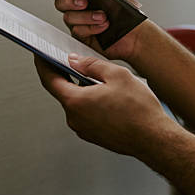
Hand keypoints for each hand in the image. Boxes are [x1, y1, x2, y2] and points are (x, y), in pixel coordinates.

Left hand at [35, 53, 176, 156]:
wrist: (154, 139)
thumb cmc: (139, 110)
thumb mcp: (115, 75)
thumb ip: (91, 65)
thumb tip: (74, 61)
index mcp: (75, 102)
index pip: (49, 80)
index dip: (43, 64)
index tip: (40, 55)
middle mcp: (75, 118)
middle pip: (63, 91)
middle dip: (67, 74)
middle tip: (74, 60)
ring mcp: (83, 129)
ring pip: (76, 102)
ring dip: (82, 89)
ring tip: (99, 78)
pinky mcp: (93, 135)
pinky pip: (85, 113)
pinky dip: (89, 101)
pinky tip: (106, 95)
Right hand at [47, 0, 147, 60]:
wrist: (135, 32)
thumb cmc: (124, 11)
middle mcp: (77, 6)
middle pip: (60, 2)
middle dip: (70, 1)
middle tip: (84, 2)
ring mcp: (78, 22)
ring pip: (68, 17)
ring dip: (86, 16)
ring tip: (103, 17)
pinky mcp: (81, 36)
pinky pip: (78, 31)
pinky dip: (91, 27)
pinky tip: (103, 26)